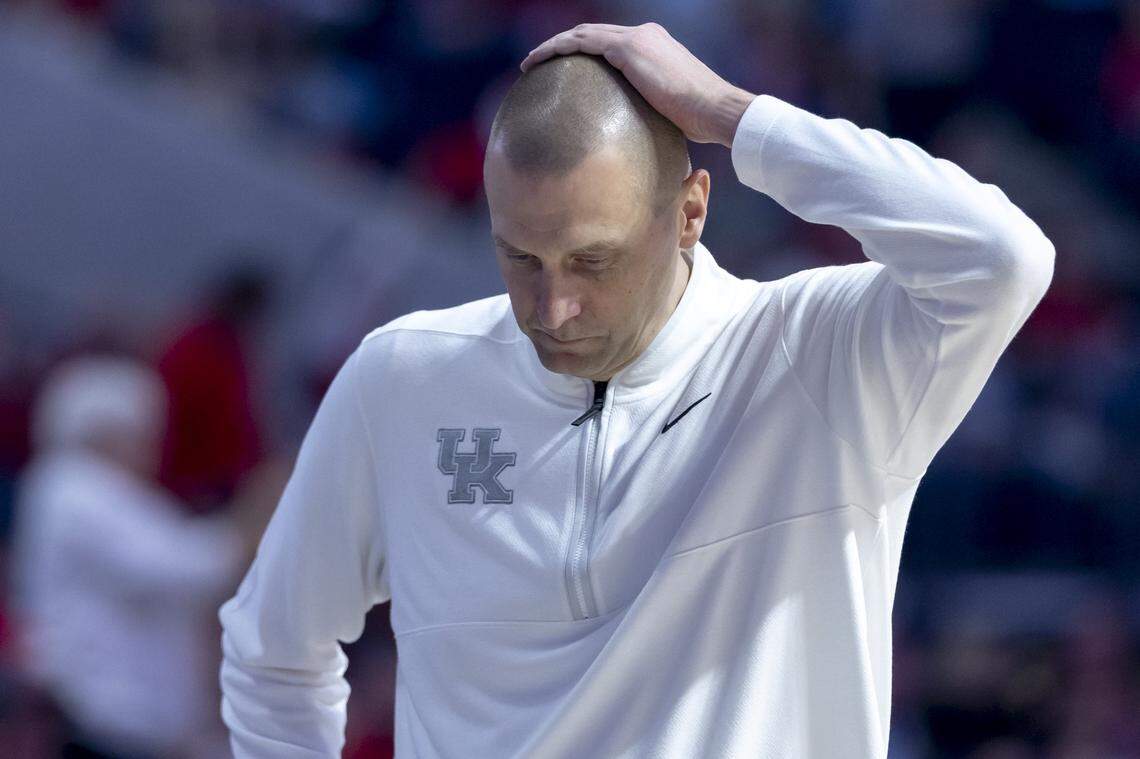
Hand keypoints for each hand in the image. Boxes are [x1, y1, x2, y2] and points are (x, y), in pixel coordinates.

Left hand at [519, 22, 755, 147]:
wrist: (716, 109)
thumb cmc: (701, 121)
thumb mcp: (671, 111)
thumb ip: (651, 111)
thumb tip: (636, 137)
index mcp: (654, 46)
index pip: (610, 44)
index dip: (585, 53)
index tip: (565, 70)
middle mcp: (643, 35)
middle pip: (591, 35)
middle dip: (563, 46)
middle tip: (539, 62)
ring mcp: (635, 39)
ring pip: (582, 35)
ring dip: (553, 46)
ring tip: (530, 62)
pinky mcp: (627, 48)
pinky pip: (581, 43)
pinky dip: (557, 49)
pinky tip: (538, 62)